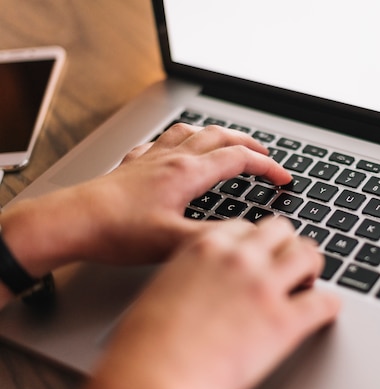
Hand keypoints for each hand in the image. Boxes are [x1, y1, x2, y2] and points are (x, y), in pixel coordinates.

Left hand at [0, 124, 291, 278]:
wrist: (72, 222)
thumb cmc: (116, 231)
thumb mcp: (173, 242)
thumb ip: (214, 238)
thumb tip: (246, 237)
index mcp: (187, 173)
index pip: (239, 160)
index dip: (268, 167)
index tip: (284, 178)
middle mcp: (172, 159)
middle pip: (220, 137)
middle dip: (249, 144)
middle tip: (265, 154)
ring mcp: (152, 158)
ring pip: (193, 133)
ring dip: (218, 135)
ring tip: (229, 141)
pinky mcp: (134, 165)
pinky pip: (163, 141)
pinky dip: (180, 140)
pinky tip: (176, 147)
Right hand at [73, 217, 340, 388]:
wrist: (149, 380)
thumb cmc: (144, 345)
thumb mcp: (165, 288)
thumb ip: (194, 274)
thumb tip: (211, 281)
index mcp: (206, 247)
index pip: (247, 226)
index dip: (258, 242)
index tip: (262, 254)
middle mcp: (239, 258)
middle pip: (282, 231)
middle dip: (287, 246)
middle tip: (288, 266)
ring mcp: (264, 287)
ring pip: (309, 255)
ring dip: (311, 267)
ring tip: (307, 284)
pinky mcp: (283, 322)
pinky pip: (324, 302)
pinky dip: (328, 306)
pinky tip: (323, 312)